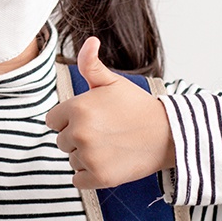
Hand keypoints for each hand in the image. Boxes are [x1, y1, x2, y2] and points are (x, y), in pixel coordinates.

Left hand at [46, 36, 175, 188]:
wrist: (168, 134)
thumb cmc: (138, 106)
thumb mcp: (113, 82)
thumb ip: (91, 64)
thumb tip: (90, 41)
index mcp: (77, 107)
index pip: (52, 120)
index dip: (69, 119)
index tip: (91, 119)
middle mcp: (79, 132)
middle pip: (61, 141)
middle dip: (78, 137)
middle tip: (104, 132)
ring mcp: (89, 156)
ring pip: (71, 159)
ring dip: (85, 156)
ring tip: (109, 146)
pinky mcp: (99, 176)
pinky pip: (78, 179)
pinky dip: (89, 175)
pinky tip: (108, 162)